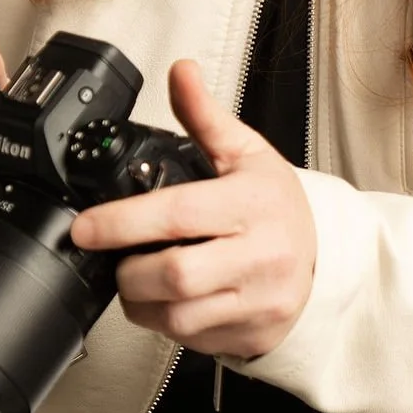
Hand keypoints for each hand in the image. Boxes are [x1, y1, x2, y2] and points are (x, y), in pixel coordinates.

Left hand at [69, 59, 317, 358]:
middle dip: (129, 271)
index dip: (123, 222)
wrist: (326, 260)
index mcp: (254, 203)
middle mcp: (261, 255)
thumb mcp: (247, 154)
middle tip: (117, 258)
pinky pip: (192, 339)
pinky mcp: (253, 334)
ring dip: (140, 303)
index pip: (179, 214)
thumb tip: (180, 73)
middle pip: (176, 275)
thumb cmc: (277, 207)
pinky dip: (166, 323)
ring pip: (178, 316)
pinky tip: (167, 301)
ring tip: (137, 281)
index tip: (86, 226)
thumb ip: (205, 117)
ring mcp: (259, 301)